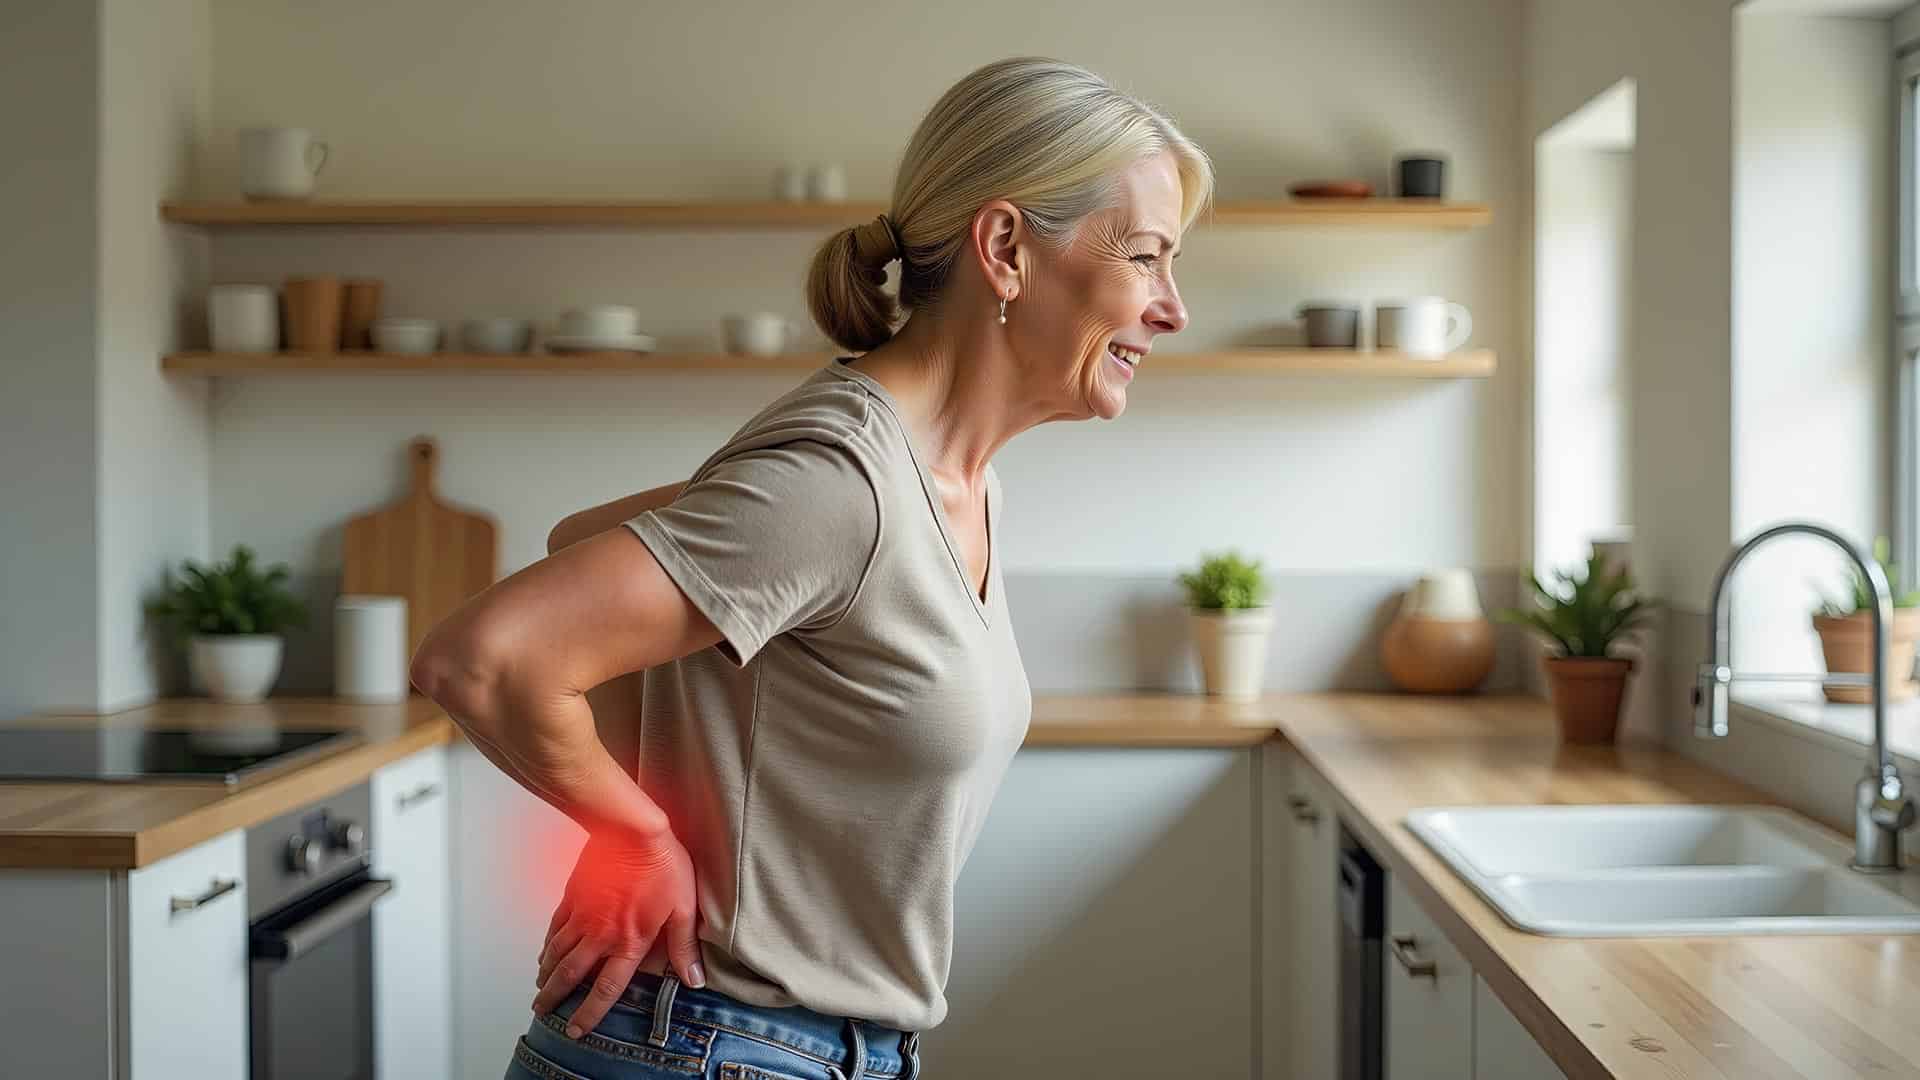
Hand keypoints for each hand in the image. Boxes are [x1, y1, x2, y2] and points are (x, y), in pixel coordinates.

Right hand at [534, 824, 702, 1037]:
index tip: (576, 1029)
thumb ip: (684, 947)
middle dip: (554, 998)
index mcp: (629, 943)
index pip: (606, 989)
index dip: (589, 1013)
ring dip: (547, 974)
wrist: (632, 831)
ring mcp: (582, 916)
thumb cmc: (662, 866)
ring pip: (556, 953)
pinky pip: (554, 928)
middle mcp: (600, 935)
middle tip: (542, 1011)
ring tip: (540, 988)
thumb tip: (693, 979)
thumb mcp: (684, 908)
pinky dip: (546, 945)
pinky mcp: (573, 896)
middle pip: (571, 975)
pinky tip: (544, 953)